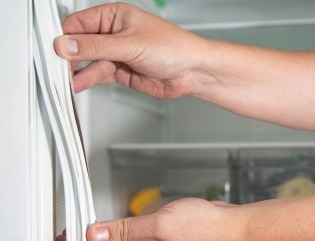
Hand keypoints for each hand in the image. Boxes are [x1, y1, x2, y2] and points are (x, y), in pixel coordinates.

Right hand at [53, 3, 205, 96]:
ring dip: (77, 71)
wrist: (192, 72)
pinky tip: (77, 83)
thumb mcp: (130, 45)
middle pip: (82, 44)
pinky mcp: (121, 72)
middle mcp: (113, 35)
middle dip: (69, 56)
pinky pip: (98, 75)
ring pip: (89, 62)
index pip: (79, 23)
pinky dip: (88, 80)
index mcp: (114, 16)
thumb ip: (97, 47)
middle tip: (57, 67)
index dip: (65, 37)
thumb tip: (67, 45)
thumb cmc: (173, 48)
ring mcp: (117, 55)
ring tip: (65, 80)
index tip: (55, 50)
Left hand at [57, 198, 242, 240]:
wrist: (230, 226)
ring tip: (93, 225)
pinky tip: (115, 224)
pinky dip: (122, 233)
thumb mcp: (157, 225)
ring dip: (107, 238)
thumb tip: (96, 235)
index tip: (72, 239)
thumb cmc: (205, 230)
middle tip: (76, 231)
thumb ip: (123, 230)